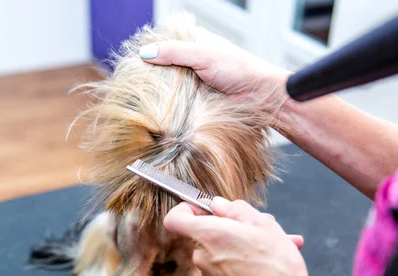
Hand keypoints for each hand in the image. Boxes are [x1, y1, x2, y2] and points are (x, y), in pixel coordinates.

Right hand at [139, 28, 288, 97]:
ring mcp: (196, 84)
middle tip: (135, 82)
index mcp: (197, 43)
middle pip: (166, 66)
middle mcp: (195, 62)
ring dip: (161, 94)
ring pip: (171, 87)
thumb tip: (144, 53)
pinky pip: (179, 104)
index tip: (134, 59)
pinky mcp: (198, 103)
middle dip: (153, 74)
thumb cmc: (239, 70)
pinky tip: (159, 111)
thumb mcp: (204, 55)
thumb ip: (175, 52)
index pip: (167, 43)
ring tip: (142, 99)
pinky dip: (170, 107)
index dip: (152, 49)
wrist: (262, 98)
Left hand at [164, 197, 308, 275]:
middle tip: (262, 225)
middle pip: (207, 233)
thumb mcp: (263, 225)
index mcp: (208, 235)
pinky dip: (244, 264)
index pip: (174, 218)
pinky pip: (228, 269)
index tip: (207, 208)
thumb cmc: (275, 268)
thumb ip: (236, 209)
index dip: (188, 209)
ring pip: (222, 251)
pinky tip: (269, 266)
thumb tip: (219, 205)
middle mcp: (202, 257)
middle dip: (233, 226)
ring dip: (244, 245)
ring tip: (276, 246)